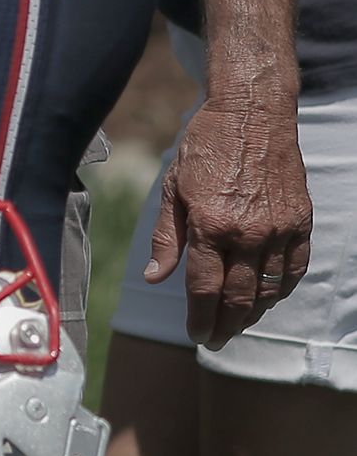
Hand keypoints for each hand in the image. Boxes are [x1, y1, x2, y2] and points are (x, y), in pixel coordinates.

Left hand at [145, 94, 312, 347]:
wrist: (252, 115)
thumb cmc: (206, 147)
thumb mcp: (173, 187)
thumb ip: (167, 237)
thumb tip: (155, 278)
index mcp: (211, 224)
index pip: (203, 287)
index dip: (199, 317)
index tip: (196, 334)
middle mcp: (248, 233)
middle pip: (238, 297)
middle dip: (225, 325)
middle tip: (215, 340)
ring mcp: (279, 230)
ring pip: (268, 290)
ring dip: (252, 314)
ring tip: (237, 324)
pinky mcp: (301, 223)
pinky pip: (294, 270)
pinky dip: (280, 290)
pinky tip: (266, 298)